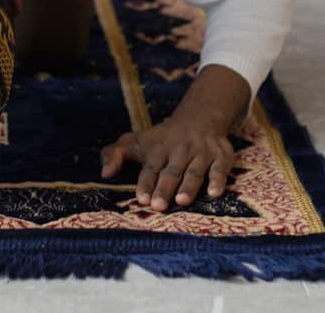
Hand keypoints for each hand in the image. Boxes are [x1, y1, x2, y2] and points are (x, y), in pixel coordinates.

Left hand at [100, 116, 235, 211]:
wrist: (199, 118)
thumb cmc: (161, 139)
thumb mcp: (135, 141)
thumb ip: (115, 154)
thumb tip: (103, 174)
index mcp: (157, 150)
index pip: (150, 168)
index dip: (146, 183)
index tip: (141, 198)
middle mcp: (179, 151)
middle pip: (171, 172)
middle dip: (164, 188)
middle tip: (158, 206)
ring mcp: (201, 153)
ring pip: (194, 171)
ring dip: (189, 186)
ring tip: (182, 201)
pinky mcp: (221, 156)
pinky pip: (220, 169)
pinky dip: (218, 180)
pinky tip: (214, 192)